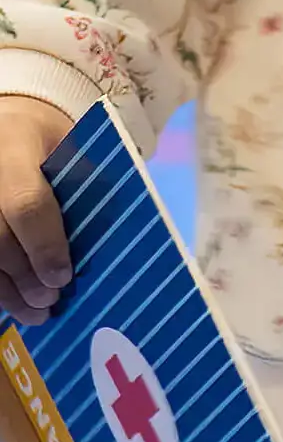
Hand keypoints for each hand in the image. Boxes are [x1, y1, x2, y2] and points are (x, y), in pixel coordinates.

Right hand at [0, 96, 73, 329]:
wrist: (10, 126)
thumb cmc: (50, 141)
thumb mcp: (72, 146)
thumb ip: (84, 184)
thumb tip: (113, 241)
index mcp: (16, 146)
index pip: (25, 203)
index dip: (44, 245)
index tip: (62, 277)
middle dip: (25, 275)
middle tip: (50, 301)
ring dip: (8, 290)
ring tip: (36, 315)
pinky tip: (16, 305)